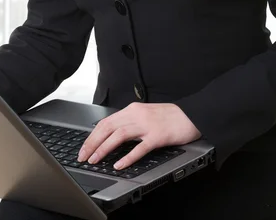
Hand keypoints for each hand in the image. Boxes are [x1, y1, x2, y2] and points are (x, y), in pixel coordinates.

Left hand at [77, 102, 200, 169]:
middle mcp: (137, 115)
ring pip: (119, 136)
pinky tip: (119, 165)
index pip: (106, 122)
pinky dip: (127, 157)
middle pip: (108, 128)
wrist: (191, 114)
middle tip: (83, 156)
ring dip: (104, 149)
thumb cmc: (169, 117)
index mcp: (132, 109)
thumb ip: (129, 121)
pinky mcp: (157, 136)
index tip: (84, 148)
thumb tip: (112, 134)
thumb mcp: (145, 114)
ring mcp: (147, 125)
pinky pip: (139, 148)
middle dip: (93, 143)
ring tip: (95, 160)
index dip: (92, 136)